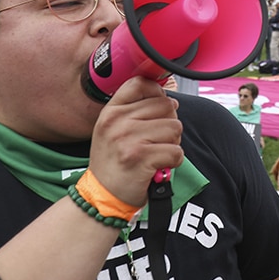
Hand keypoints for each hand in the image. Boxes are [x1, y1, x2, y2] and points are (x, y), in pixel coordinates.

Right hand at [88, 77, 183, 205]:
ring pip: (175, 127)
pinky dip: (173, 161)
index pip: (141, 83)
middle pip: (166, 106)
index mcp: (111, 111)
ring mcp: (128, 138)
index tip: (157, 109)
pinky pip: (176, 151)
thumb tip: (170, 99)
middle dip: (168, 124)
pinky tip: (158, 166)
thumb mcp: (113, 129)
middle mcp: (117, 121)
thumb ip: (136, 110)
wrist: (102, 196)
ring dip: (172, 143)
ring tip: (155, 154)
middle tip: (155, 141)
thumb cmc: (113, 161)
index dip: (158, 93)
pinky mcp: (141, 157)